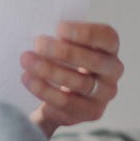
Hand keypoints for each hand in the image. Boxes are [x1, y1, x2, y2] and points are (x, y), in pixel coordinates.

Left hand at [20, 21, 122, 137]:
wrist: (57, 92)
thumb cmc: (61, 58)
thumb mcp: (65, 44)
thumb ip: (59, 36)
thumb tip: (39, 29)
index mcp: (110, 48)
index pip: (107, 37)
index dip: (84, 32)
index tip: (58, 28)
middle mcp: (113, 71)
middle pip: (93, 61)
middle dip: (63, 52)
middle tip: (37, 43)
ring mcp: (104, 94)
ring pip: (79, 83)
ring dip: (49, 71)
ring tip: (26, 61)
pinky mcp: (91, 112)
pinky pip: (66, 104)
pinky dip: (44, 91)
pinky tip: (28, 79)